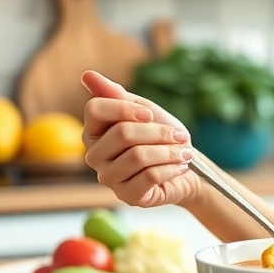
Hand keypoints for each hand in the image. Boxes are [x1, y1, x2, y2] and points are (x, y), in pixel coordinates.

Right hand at [80, 70, 201, 207]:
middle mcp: (95, 156)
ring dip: (169, 151)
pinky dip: (171, 168)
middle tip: (179, 135)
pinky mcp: (128, 197)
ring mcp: (109, 179)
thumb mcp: (143, 111)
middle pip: (122, 133)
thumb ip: (116, 94)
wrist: (186, 167)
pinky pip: (150, 176)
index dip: (126, 108)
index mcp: (94, 132)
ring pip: (138, 156)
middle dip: (158, 132)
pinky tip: (180, 166)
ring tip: (183, 152)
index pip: (95, 109)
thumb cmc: (162, 137)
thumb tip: (87, 75)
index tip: (150, 114)